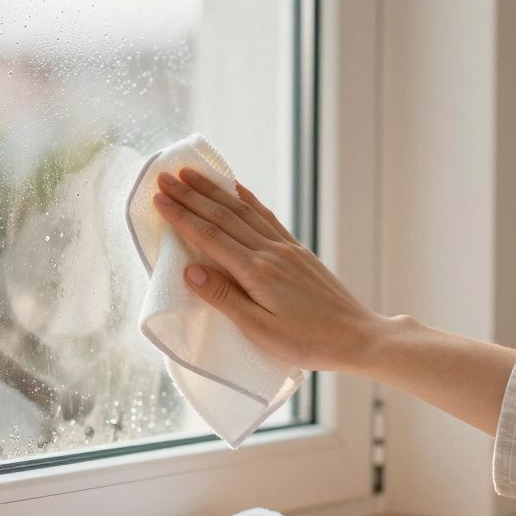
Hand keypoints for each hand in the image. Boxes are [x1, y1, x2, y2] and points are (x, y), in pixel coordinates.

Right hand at [152, 169, 386, 372]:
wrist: (356, 336)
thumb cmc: (306, 342)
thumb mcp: (259, 329)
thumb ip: (223, 297)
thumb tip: (189, 269)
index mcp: (256, 272)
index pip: (209, 236)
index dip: (181, 216)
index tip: (158, 198)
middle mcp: (270, 252)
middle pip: (223, 216)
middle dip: (191, 195)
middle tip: (165, 177)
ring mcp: (286, 248)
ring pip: (244, 211)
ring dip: (215, 191)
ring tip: (192, 174)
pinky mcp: (298, 251)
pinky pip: (267, 216)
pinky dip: (248, 199)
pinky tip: (238, 189)